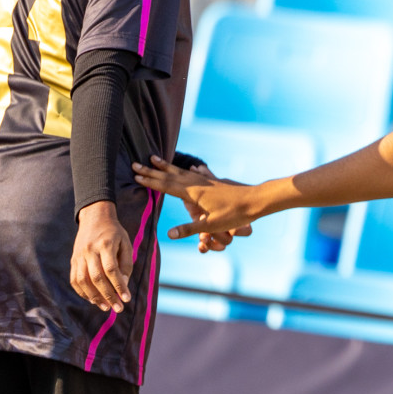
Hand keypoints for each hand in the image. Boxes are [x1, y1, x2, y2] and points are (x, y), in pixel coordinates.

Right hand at [71, 200, 132, 312]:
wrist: (94, 217)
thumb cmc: (115, 233)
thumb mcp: (126, 243)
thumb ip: (125, 264)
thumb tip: (122, 284)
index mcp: (105, 245)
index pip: (111, 270)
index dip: (119, 286)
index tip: (127, 299)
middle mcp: (89, 251)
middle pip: (96, 277)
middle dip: (108, 295)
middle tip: (118, 308)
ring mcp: (78, 256)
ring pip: (83, 280)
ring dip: (94, 297)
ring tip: (106, 307)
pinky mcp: (73, 260)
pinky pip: (74, 279)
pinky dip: (83, 292)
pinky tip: (93, 300)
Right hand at [133, 155, 264, 238]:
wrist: (256, 200)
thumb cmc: (235, 214)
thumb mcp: (211, 225)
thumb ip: (189, 229)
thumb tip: (169, 235)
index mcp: (193, 193)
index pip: (166, 186)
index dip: (151, 181)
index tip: (136, 176)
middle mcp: (197, 184)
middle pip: (170, 176)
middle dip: (152, 171)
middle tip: (136, 164)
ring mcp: (206, 181)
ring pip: (182, 172)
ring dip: (167, 166)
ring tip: (155, 159)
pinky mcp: (215, 182)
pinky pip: (198, 174)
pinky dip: (191, 171)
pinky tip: (192, 168)